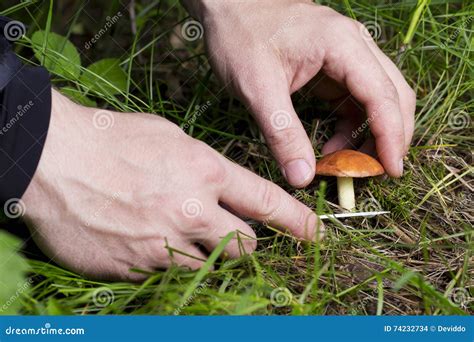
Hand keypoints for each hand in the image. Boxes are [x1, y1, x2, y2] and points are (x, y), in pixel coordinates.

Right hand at [21, 90, 321, 280]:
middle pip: (245, 245)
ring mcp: (167, 243)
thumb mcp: (168, 137)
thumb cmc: (111, 140)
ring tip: (176, 232)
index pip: (266, 201)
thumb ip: (200, 166)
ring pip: (210, 264)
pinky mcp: (140, 265)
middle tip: (223, 232)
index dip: (297, 220)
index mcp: (205, 172)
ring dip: (204, 254)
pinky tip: (147, 239)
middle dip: (242, 243)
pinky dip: (169, 262)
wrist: (56, 160)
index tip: (314, 232)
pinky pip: (171, 273)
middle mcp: (193, 211)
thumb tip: (217, 184)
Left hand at [184, 0, 415, 185]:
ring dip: (369, 135)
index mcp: (342, 44)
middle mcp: (353, 46)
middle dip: (389, 137)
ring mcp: (345, 56)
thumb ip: (282, 133)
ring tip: (345, 166)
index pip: (383, 94)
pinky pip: (354, 101)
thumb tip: (302, 177)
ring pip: (377, 100)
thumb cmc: (239, 35)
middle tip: (373, 174)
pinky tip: (331, 147)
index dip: (392, 136)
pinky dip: (350, 128)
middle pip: (393, 95)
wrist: (227, 7)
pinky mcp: (333, 67)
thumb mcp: (257, 88)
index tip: (391, 171)